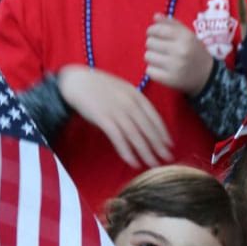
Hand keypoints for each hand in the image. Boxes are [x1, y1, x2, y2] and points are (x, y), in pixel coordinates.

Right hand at [57, 65, 173, 167]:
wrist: (77, 81)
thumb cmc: (99, 86)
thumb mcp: (122, 89)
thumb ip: (134, 102)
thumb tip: (144, 119)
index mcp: (136, 95)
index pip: (154, 117)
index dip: (163, 132)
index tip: (169, 145)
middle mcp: (129, 103)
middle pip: (148, 128)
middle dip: (158, 145)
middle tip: (167, 159)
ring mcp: (117, 111)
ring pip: (136, 135)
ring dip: (145, 152)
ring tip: (152, 164)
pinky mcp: (103, 119)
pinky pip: (118, 138)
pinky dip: (126, 151)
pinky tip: (132, 162)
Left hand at [144, 16, 213, 94]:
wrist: (206, 76)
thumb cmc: (194, 52)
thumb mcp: (188, 35)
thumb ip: (172, 24)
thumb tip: (155, 16)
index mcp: (185, 37)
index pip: (158, 29)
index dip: (151, 30)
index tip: (152, 33)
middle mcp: (180, 51)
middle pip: (150, 43)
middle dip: (153, 44)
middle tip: (160, 48)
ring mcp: (174, 67)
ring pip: (148, 56)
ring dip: (152, 56)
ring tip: (161, 58)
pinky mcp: (169, 80)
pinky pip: (149, 71)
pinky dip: (153, 69)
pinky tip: (161, 69)